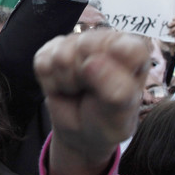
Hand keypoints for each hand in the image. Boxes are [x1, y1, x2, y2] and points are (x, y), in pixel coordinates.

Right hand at [35, 31, 148, 174]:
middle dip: (83, 76)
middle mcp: (103, 41)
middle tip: (90, 91)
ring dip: (66, 82)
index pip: (124, 47)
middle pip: (85, 46)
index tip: (112, 89)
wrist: (81, 133)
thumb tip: (90, 63)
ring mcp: (74, 44)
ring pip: (61, 55)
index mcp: (131, 51)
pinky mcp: (50, 51)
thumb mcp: (119, 112)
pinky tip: (62, 87)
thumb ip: (114, 88)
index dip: (111, 68)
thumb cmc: (107, 119)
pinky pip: (42, 62)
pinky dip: (50, 82)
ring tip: (77, 90)